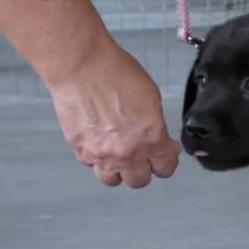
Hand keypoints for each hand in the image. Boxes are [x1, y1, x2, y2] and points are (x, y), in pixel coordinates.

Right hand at [48, 42, 180, 187]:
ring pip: (113, 180)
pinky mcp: (81, 151)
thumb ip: (155, 124)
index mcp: (152, 138)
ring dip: (118, 171)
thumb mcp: (151, 97)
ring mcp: (102, 155)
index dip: (167, 161)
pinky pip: (92, 165)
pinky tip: (98, 143)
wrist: (82, 67)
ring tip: (117, 156)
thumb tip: (157, 136)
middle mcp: (128, 153)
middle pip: (140, 181)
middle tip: (141, 157)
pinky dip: (96, 159)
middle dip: (143, 169)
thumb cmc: (116, 73)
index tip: (165, 154)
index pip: (166, 167)